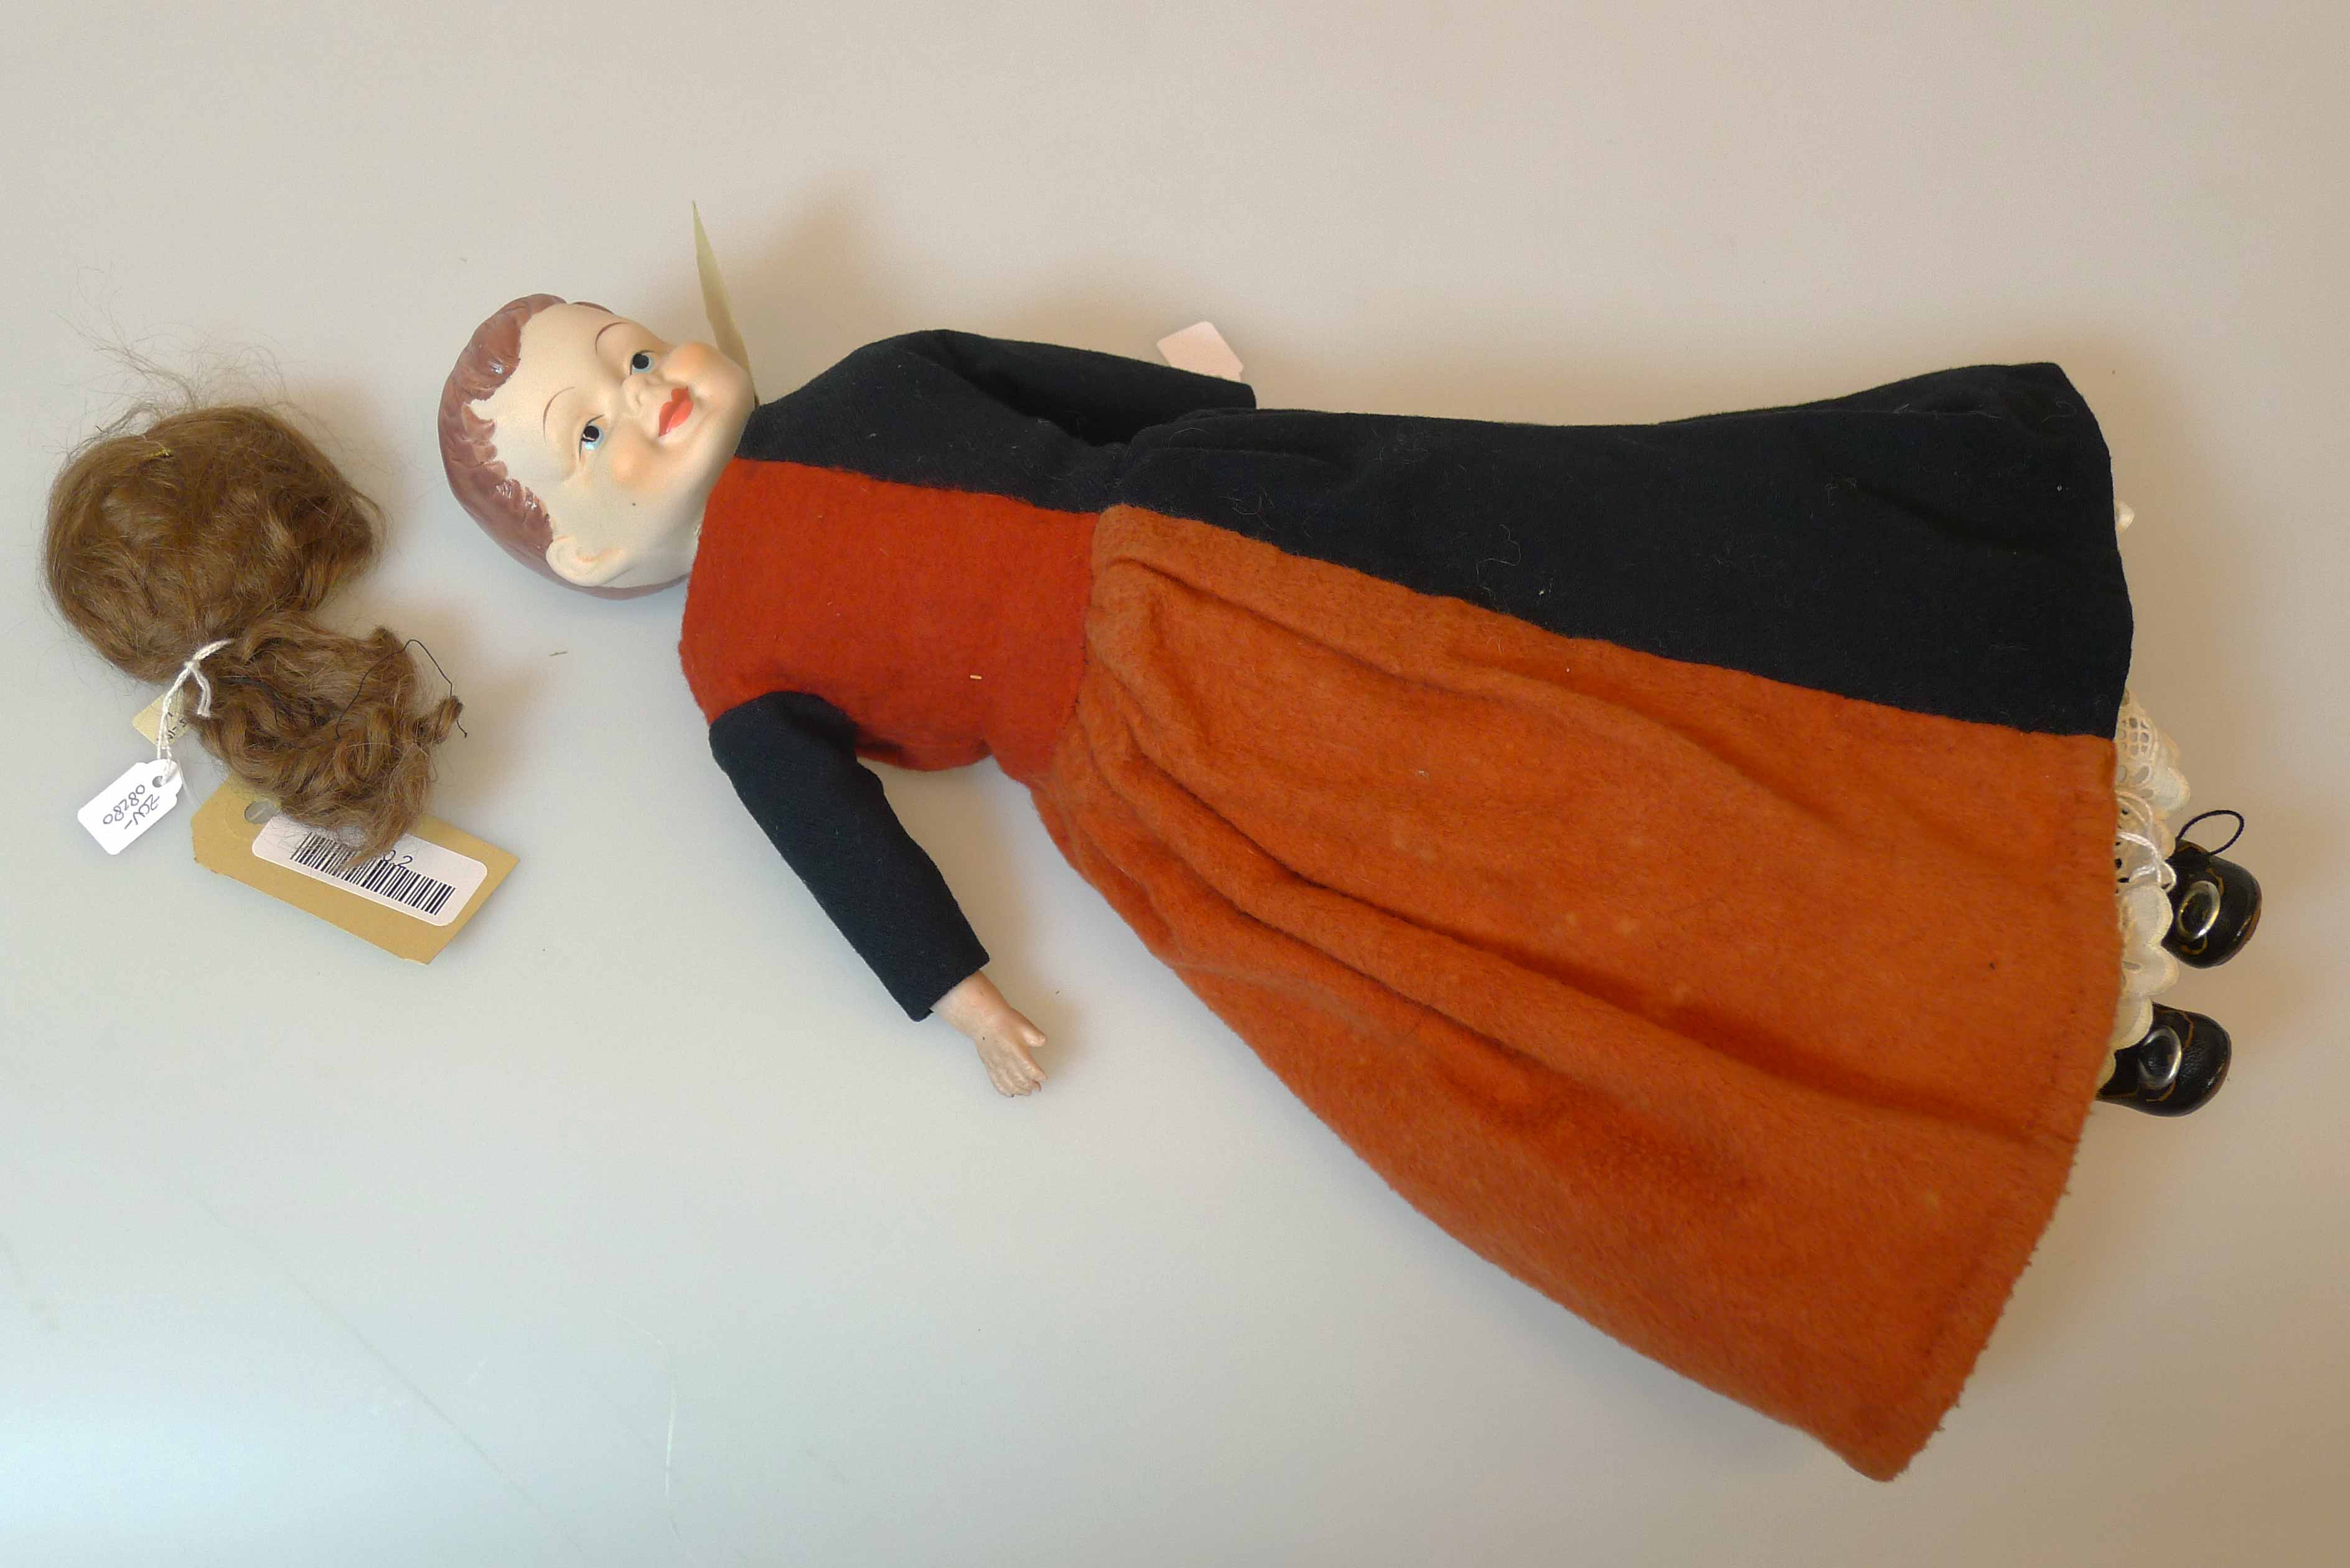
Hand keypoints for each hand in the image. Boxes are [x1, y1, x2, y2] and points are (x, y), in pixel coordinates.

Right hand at [933, 971, 1047, 1096]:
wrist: (983, 1020)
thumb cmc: (1003, 1021)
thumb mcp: (1025, 1026)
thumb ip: (1036, 1037)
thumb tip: (1042, 1042)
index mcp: (1016, 1052)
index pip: (1030, 1070)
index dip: (1038, 1076)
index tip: (1043, 1078)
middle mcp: (1006, 1061)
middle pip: (1020, 1080)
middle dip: (1030, 1086)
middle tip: (1037, 1088)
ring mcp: (996, 1065)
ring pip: (1008, 1084)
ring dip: (1019, 1090)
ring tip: (1027, 1092)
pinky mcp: (989, 1066)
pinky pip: (996, 1082)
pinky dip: (1004, 1090)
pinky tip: (1010, 1093)